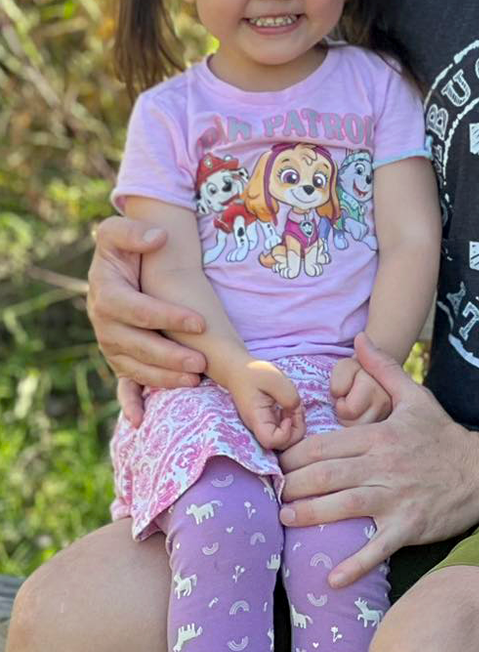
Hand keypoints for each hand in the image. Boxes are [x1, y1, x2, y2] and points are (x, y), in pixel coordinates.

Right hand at [87, 216, 206, 410]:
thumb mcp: (120, 232)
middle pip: (136, 346)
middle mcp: (104, 324)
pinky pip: (123, 383)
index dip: (166, 317)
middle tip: (201, 362)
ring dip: (163, 377)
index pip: (136, 310)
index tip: (200, 322)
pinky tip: (141, 419)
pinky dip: (131, 402)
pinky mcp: (119, 357)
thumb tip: (157, 237)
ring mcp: (111, 344)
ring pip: (134, 367)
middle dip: (169, 356)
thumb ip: (134, 231)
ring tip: (195, 380)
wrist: (115, 266)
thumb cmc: (123, 247)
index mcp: (106, 293)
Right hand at [227, 359, 305, 451]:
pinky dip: (293, 420)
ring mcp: (265, 427)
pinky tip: (290, 406)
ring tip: (293, 405)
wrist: (241, 372)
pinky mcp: (270, 423)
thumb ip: (289, 396)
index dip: (286, 433)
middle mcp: (260, 428)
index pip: (272, 442)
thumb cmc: (255, 374)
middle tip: (296, 408)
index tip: (288, 415)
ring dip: (296, 424)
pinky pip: (285, 430)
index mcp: (257, 419)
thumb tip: (296, 410)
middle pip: (282, 445)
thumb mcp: (275, 379)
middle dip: (296, 429)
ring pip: (286, 439)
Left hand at [278, 334, 478, 586]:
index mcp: (380, 435)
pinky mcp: (408, 526)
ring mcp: (396, 497)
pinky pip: (376, 548)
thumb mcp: (415, 396)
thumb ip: (383, 368)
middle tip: (271, 494)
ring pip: (340, 507)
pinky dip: (353, 565)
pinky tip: (330, 580)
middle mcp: (383, 465)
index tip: (275, 464)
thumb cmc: (443, 434)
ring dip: (306, 516)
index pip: (323, 445)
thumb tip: (359, 338)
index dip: (292, 456)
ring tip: (284, 520)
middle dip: (290, 486)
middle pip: (323, 476)